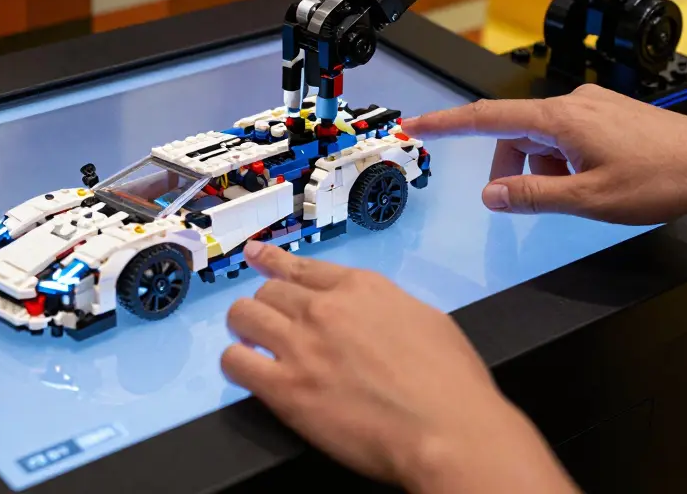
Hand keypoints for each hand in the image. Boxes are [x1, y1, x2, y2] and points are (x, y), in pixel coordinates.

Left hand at [221, 241, 576, 493]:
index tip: (255, 256)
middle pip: (268, 290)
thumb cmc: (450, 383)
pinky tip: (248, 371)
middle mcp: (323, 309)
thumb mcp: (425, 320)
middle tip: (269, 324)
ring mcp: (300, 346)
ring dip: (245, 328)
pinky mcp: (285, 389)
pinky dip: (237, 363)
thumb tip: (369, 317)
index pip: (301, 267)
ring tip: (251, 343)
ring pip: (243, 316)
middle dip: (266, 305)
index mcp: (360, 288)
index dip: (272, 261)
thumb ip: (385, 308)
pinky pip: (235, 362)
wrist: (448, 429)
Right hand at [402, 84, 686, 224]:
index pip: (486, 118)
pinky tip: (595, 183)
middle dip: (512, 170)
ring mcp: (593, 107)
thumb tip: (491, 195)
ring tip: (580, 194)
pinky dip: (565, 163)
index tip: (417, 125)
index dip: (446, 123)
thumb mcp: (588, 201)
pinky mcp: (609, 115)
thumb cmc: (663, 179)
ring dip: (545, 170)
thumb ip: (531, 198)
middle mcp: (573, 104)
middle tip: (526, 204)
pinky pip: (567, 138)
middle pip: (515, 136)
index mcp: (561, 120)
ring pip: (543, 140)